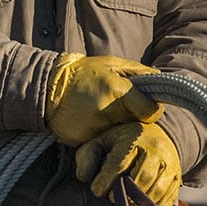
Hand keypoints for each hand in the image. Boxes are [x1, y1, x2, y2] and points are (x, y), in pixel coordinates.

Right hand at [44, 54, 160, 146]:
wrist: (46, 87)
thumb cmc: (82, 73)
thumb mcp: (110, 63)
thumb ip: (138, 71)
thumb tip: (161, 78)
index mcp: (119, 92)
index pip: (151, 112)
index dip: (149, 109)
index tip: (143, 105)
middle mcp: (109, 113)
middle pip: (136, 125)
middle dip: (131, 117)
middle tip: (117, 106)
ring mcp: (96, 130)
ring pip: (119, 135)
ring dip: (115, 126)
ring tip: (100, 112)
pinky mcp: (84, 141)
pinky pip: (102, 140)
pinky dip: (99, 133)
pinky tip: (89, 121)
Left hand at [72, 120, 181, 205]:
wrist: (157, 133)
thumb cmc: (122, 141)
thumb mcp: (101, 141)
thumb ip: (88, 157)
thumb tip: (84, 178)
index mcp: (133, 138)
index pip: (118, 163)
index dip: (106, 181)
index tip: (97, 191)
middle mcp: (156, 149)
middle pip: (142, 177)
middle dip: (126, 194)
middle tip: (113, 200)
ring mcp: (170, 163)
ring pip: (158, 189)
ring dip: (140, 204)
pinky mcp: (177, 176)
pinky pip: (170, 197)